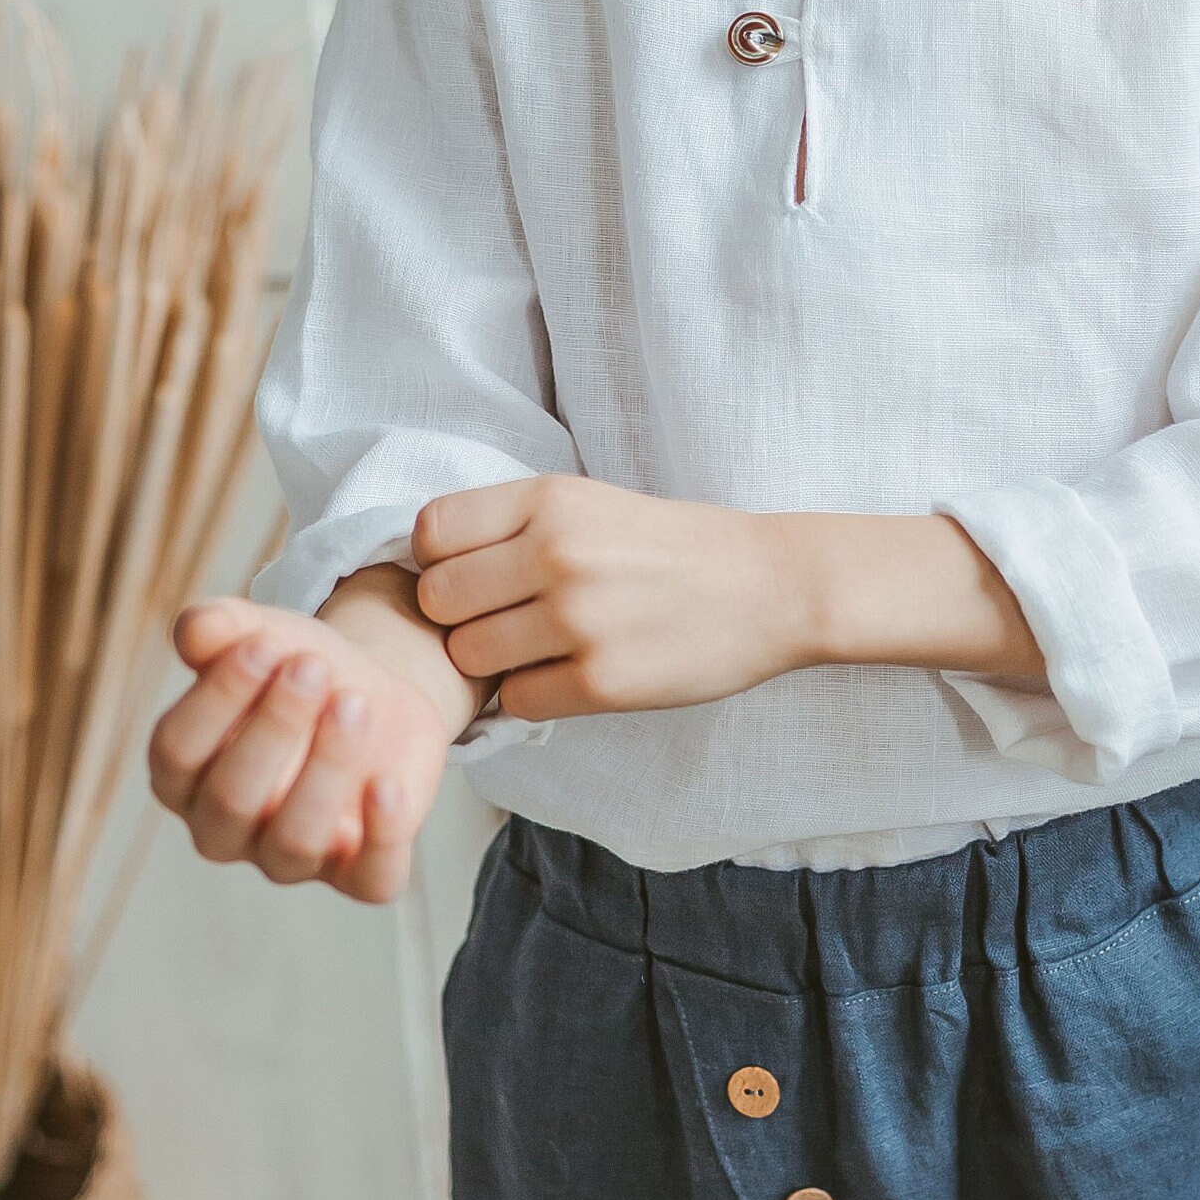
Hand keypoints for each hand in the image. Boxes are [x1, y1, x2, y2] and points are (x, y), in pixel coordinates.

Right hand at [146, 588, 460, 902]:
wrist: (371, 690)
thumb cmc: (297, 667)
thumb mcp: (261, 634)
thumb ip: (219, 627)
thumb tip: (197, 629)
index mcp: (182, 775)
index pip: (177, 752)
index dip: (217, 698)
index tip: (262, 643)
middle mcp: (224, 830)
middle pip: (232, 800)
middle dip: (274, 727)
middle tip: (313, 667)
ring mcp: (289, 858)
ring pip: (294, 842)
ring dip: (326, 769)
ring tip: (354, 702)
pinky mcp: (359, 872)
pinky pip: (369, 880)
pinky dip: (381, 838)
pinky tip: (388, 784)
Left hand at [413, 477, 810, 720]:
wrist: (770, 587)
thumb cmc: (672, 546)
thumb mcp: (590, 501)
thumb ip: (512, 525)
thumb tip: (428, 566)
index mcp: (550, 499)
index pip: (431, 532)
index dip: (440, 560)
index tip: (471, 573)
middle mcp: (557, 552)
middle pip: (438, 600)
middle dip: (459, 618)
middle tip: (503, 618)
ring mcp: (578, 620)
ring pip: (469, 657)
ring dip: (495, 661)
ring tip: (539, 648)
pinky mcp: (600, 682)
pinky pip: (518, 700)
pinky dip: (536, 693)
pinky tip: (572, 673)